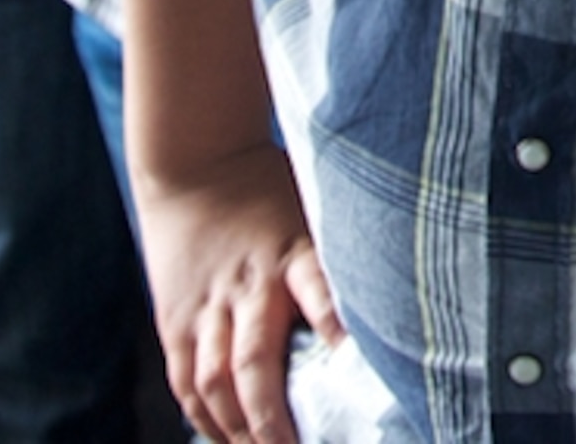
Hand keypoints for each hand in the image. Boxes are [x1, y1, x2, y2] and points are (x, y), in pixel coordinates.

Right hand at [139, 142, 338, 443]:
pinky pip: (185, 377)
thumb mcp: (318, 203)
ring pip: (214, 380)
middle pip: (255, 362)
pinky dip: (201, 414)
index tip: (358, 370)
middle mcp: (249, 285)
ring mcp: (207, 305)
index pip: (322, 295)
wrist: (195, 160)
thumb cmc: (270, 186)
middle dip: (272, 416)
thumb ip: (347, 247)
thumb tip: (400, 277)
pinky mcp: (175, 318)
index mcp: (294, 251)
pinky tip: (221, 437)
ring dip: (236, 427)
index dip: (340, 332)